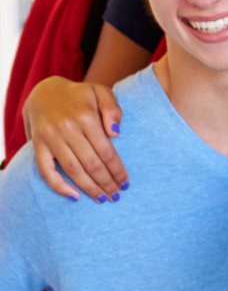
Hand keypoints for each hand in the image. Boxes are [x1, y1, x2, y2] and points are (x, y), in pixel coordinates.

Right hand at [22, 76, 125, 201]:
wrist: (44, 91)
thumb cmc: (80, 95)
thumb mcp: (101, 92)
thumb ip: (113, 108)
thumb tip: (116, 133)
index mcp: (85, 116)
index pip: (107, 151)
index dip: (118, 171)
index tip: (126, 184)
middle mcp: (67, 128)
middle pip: (91, 164)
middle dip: (106, 183)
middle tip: (117, 196)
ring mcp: (50, 137)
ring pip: (72, 169)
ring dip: (89, 188)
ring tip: (102, 199)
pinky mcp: (37, 144)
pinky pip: (46, 170)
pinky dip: (58, 186)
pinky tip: (74, 196)